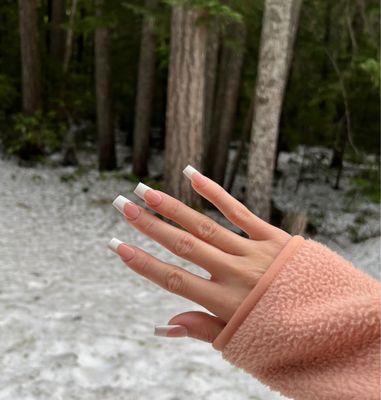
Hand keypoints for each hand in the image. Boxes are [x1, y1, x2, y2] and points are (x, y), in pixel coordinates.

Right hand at [109, 166, 289, 342]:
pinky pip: (239, 211)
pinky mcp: (272, 236)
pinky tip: (192, 175)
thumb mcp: (239, 341)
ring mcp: (254, 253)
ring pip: (205, 226)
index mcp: (225, 304)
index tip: (117, 245)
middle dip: (148, 225)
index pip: (174, 280)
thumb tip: (163, 326)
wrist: (331, 320)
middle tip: (121, 205)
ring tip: (145, 192)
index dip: (143, 263)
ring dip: (172, 208)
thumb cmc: (281, 334)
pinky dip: (215, 193)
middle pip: (183, 245)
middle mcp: (235, 275)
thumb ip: (202, 329)